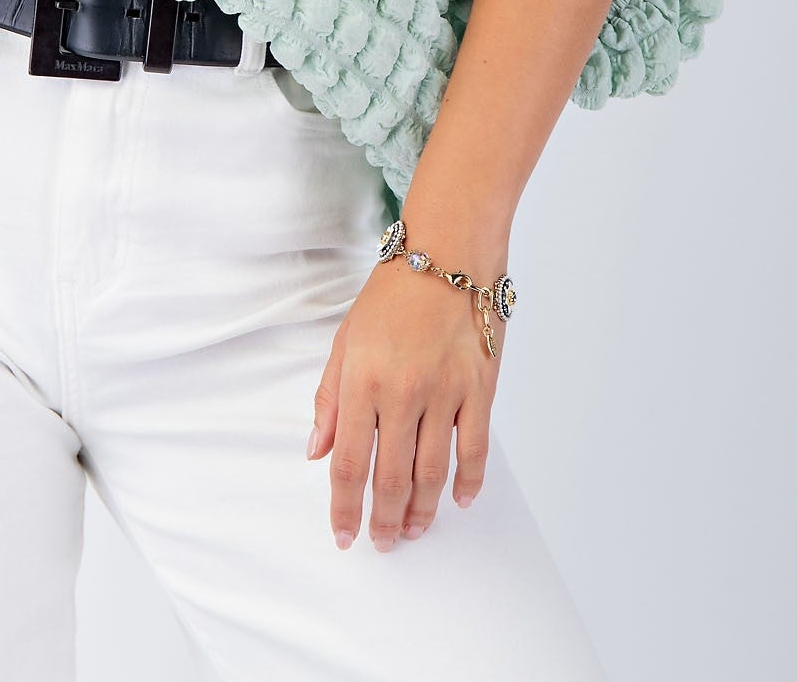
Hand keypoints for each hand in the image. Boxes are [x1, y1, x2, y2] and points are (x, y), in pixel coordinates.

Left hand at [308, 251, 502, 549]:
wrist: (447, 252)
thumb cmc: (392, 294)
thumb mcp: (345, 339)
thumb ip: (329, 399)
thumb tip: (316, 452)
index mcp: (361, 380)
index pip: (349, 463)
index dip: (344, 509)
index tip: (343, 536)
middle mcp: (401, 392)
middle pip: (391, 477)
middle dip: (383, 520)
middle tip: (382, 542)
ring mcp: (444, 392)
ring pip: (432, 473)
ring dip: (422, 511)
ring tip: (413, 531)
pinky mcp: (479, 389)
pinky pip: (475, 449)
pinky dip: (469, 482)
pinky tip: (459, 501)